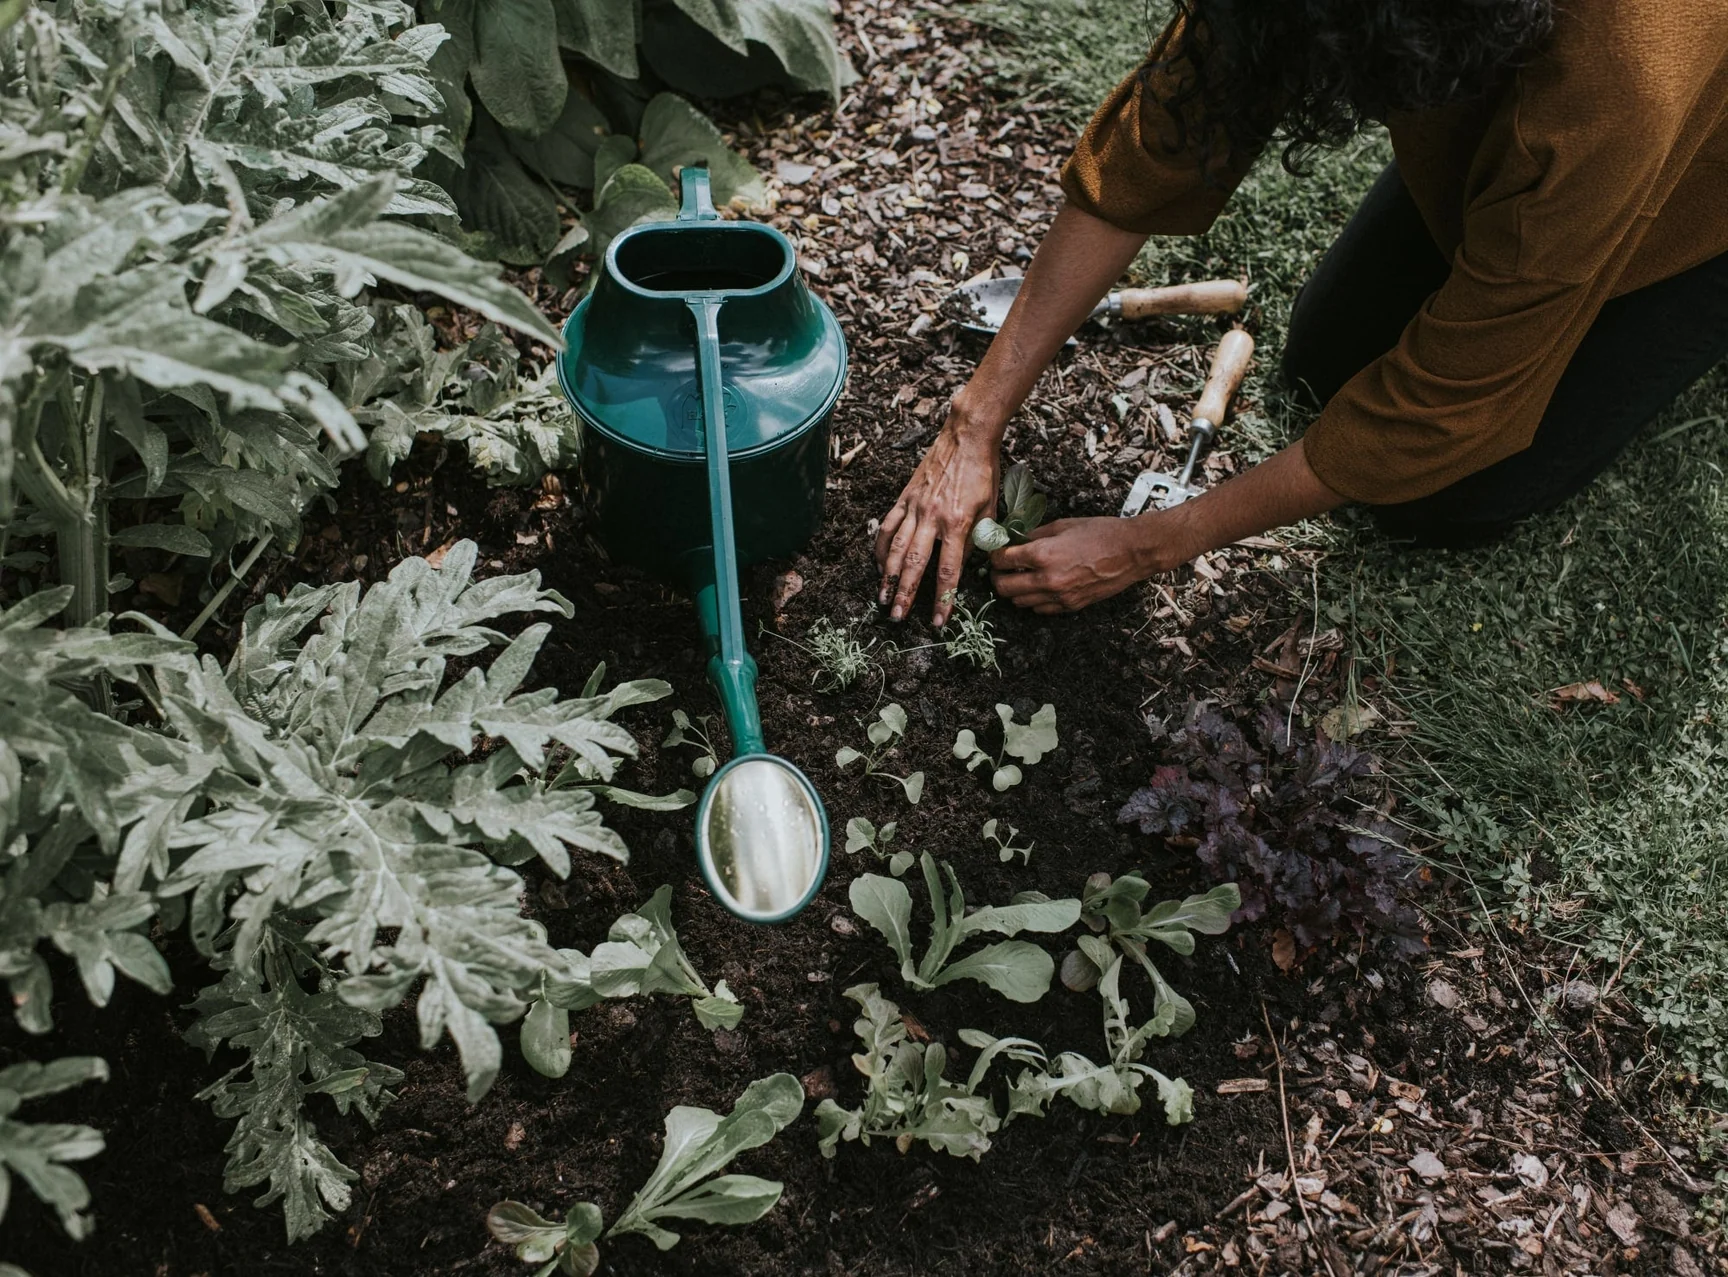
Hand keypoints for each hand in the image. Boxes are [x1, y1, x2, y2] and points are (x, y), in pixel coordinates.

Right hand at [875, 414, 998, 624]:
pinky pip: (888, 526)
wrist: (966, 437)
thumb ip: (977, 540)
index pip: (948, 571)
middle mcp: (932, 518)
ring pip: (895, 547)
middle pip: (914, 564)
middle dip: (905, 593)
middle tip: (897, 616)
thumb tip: (965, 565)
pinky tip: (876, 564)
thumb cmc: (983, 473)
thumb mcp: (990, 510)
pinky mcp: (904, 498)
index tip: (938, 621)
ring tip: (882, 597)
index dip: (942, 599)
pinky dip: (879, 547)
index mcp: (957, 523)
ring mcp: (914, 507)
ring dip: (887, 575)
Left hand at [989, 516, 1164, 613]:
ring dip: (1014, 590)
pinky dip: (1033, 600)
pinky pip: (1040, 610)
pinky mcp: (1070, 606)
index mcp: (1043, 554)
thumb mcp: (1063, 525)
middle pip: (1003, 587)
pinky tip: (1038, 587)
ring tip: (1018, 576)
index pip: (1002, 560)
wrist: (1132, 552)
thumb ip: (1034, 535)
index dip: (994, 554)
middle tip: (1000, 568)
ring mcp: (1059, 596)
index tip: (995, 551)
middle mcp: (1047, 579)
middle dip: (996, 576)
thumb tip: (1014, 540)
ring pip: (1019, 602)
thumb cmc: (1101, 533)